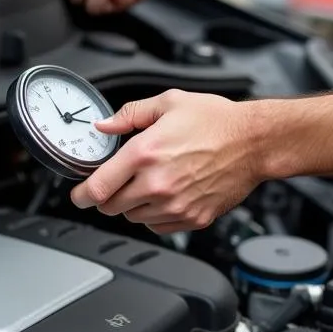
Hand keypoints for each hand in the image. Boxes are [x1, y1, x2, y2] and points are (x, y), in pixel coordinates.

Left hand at [71, 89, 262, 232]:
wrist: (254, 142)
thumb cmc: (216, 121)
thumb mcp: (168, 103)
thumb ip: (129, 115)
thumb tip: (104, 126)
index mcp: (145, 153)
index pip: (97, 188)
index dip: (80, 195)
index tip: (78, 195)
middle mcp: (157, 184)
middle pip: (111, 208)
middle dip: (108, 197)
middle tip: (119, 182)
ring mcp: (175, 206)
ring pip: (133, 218)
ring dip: (133, 205)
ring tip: (150, 183)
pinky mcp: (192, 219)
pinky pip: (158, 227)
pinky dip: (155, 216)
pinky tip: (166, 195)